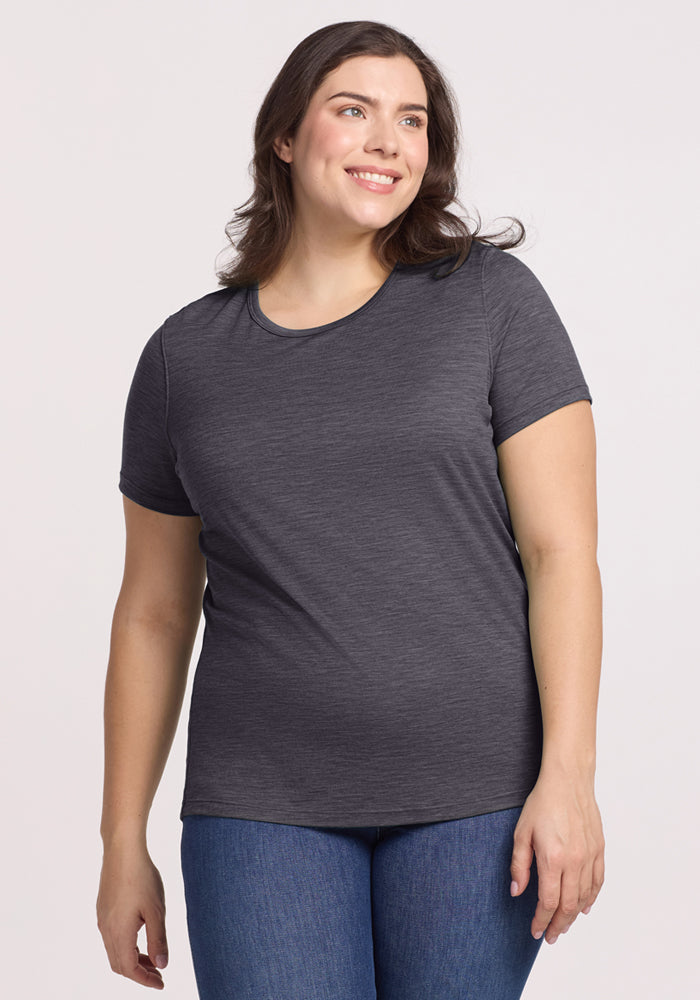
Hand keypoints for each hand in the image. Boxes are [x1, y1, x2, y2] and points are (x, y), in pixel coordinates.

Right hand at [96, 844, 168, 988]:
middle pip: (119, 964)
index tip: (161, 983)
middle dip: (138, 973)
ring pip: (114, 951)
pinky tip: (140, 935)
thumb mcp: (156, 910)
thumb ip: (158, 939)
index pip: (129, 969)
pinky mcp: (103, 909)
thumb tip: (162, 965)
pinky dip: (126, 945)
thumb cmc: (142, 876)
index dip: (145, 980)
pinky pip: (111, 937)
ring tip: (152, 958)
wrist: (122, 849)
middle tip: (158, 974)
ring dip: (132, 959)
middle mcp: (106, 929)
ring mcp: (102, 918)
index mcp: (119, 932)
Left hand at [509, 767, 604, 944]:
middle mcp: (575, 861)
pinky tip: (584, 907)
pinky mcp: (599, 850)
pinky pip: (598, 882)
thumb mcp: (521, 833)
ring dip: (573, 915)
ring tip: (564, 925)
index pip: (548, 901)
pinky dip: (591, 898)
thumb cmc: (542, 803)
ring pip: (584, 897)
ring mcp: (590, 856)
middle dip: (558, 925)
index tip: (535, 930)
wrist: (568, 781)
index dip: (541, 920)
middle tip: (550, 936)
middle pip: (568, 905)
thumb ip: (519, 865)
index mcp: (553, 858)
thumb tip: (517, 891)